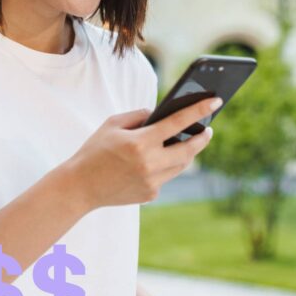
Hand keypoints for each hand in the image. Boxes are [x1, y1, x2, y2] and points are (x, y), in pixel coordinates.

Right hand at [66, 96, 221, 209]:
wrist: (79, 187)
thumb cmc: (95, 150)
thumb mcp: (113, 124)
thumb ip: (139, 115)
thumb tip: (160, 114)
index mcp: (140, 143)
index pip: (178, 122)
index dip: (199, 110)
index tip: (215, 101)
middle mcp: (150, 164)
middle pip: (189, 149)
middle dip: (202, 137)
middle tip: (209, 129)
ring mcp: (152, 182)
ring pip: (181, 165)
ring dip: (188, 152)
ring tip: (192, 140)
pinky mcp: (150, 194)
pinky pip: (166, 176)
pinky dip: (166, 165)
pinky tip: (161, 159)